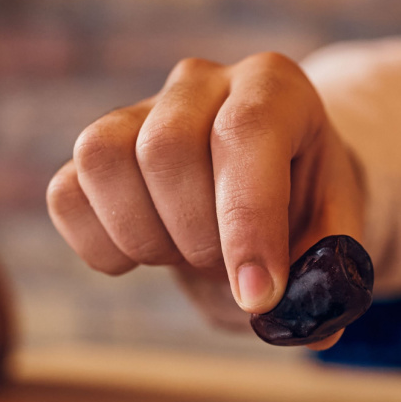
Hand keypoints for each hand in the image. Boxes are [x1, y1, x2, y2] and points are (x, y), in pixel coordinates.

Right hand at [46, 52, 365, 321]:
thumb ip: (326, 282)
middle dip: (197, 237)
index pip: (246, 133)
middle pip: (165, 149)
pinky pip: (66, 195)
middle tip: (227, 267)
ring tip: (188, 256)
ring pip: (103, 159)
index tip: (259, 296)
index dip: (248, 223)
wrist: (269, 202)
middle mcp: (201, 82)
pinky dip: (100, 246)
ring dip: (145, 238)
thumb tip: (290, 319)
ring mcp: (139, 111)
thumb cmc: (302, 217)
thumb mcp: (334, 244)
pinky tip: (143, 257)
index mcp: (275, 88)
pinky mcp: (96, 153)